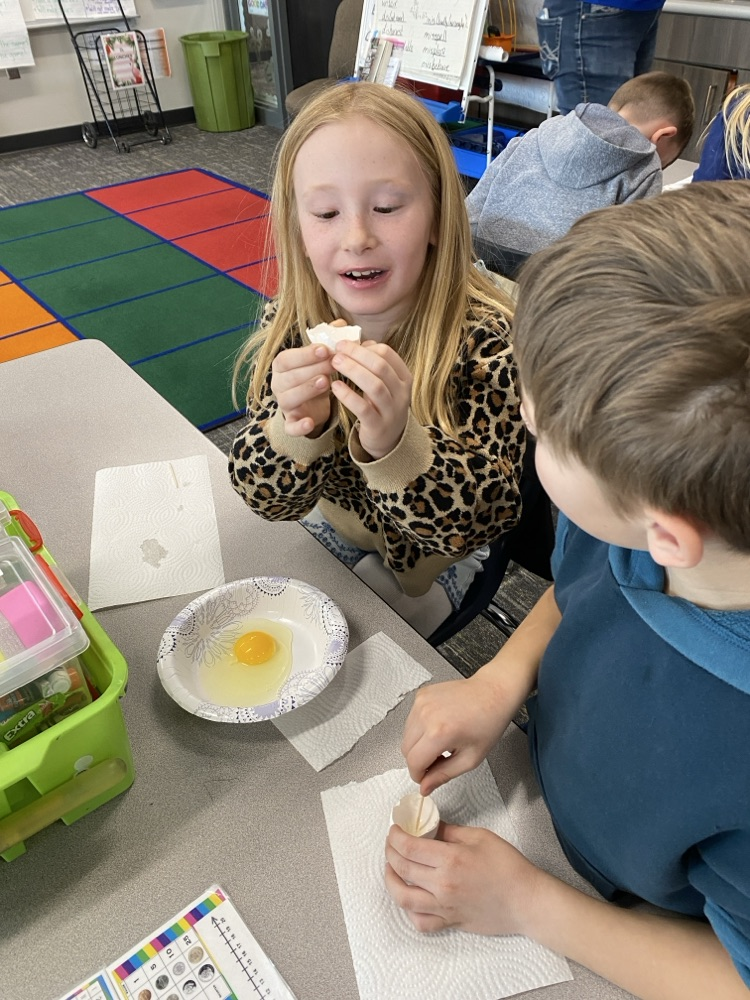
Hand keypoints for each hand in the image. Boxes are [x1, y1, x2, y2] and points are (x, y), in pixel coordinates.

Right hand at [271, 343, 333, 436]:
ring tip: (325, 382)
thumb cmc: (314, 377)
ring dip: (306, 390)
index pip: (286, 359)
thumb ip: (321, 356)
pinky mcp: (291, 423)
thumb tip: (333, 347)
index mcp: (281, 367)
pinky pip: (290, 427)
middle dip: (312, 370)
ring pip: (288, 399)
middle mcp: (278, 385)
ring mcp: (284, 405)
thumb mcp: (317, 364)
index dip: (305, 355)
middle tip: (332, 364)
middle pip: (289, 378)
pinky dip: (298, 427)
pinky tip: (309, 423)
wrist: (314, 403)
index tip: (325, 350)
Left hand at [329, 341, 412, 458]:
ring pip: (375, 386)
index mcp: (404, 378)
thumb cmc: (381, 405)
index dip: (364, 346)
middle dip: (357, 355)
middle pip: (381, 366)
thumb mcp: (383, 383)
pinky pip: (363, 408)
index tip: (346, 344)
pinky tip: (335, 386)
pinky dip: (348, 396)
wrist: (388, 440)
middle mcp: (402, 393)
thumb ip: (373, 364)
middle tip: (337, 350)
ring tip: (335, 362)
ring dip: (353, 371)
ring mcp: (392, 411)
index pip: (387, 353)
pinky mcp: (378, 426)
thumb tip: (357, 342)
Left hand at [385, 822, 542, 934]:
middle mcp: (442, 885)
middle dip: (390, 852)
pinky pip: (421, 922)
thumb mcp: (480, 837)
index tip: (394, 829)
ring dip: (391, 881)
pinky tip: (410, 897)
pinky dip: (409, 912)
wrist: (526, 900)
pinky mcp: (450, 922)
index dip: (395, 836)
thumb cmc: (508, 866)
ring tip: (391, 869)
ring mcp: (444, 907)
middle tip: (391, 843)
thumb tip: (430, 826)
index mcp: (450, 860)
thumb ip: (450, 831)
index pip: (409, 847)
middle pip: (402, 868)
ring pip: (403, 898)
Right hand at [402, 674, 512, 794]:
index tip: (428, 777)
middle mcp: (425, 715)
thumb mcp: (470, 758)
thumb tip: (424, 787)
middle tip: (440, 759)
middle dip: (419, 760)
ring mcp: (421, 702)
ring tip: (441, 741)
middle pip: (406, 749)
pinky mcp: (421, 695)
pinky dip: (421, 727)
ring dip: (419, 744)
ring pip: (406, 734)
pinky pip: (412, 719)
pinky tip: (440, 725)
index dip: (419, 775)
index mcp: (438, 733)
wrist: (493, 692)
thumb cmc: (488, 723)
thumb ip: (443, 775)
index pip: (413, 763)